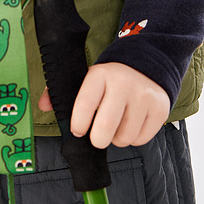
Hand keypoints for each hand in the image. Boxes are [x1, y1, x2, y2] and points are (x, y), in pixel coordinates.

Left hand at [38, 63, 169, 148]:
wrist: (147, 64)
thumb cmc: (109, 78)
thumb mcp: (86, 77)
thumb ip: (61, 91)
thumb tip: (43, 105)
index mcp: (100, 75)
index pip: (85, 104)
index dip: (78, 123)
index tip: (78, 130)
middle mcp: (123, 84)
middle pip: (106, 126)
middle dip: (97, 139)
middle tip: (97, 137)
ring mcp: (144, 96)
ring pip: (124, 137)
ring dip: (117, 139)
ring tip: (116, 126)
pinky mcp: (160, 109)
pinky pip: (141, 139)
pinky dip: (133, 139)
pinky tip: (131, 125)